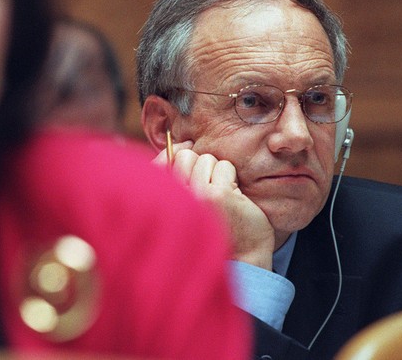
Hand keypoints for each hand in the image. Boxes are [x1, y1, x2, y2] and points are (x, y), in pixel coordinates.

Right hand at [153, 141, 274, 268]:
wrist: (242, 258)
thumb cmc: (214, 229)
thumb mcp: (188, 204)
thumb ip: (178, 177)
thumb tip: (181, 144)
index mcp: (164, 202)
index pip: (158, 163)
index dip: (173, 154)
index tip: (188, 160)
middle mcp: (175, 199)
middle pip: (185, 156)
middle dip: (201, 165)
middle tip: (209, 187)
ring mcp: (197, 196)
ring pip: (206, 159)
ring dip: (218, 173)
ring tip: (221, 197)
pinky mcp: (219, 195)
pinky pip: (225, 167)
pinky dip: (232, 179)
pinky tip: (233, 199)